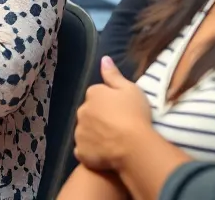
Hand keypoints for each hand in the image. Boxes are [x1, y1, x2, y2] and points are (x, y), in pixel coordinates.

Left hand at [73, 56, 155, 171]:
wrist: (134, 146)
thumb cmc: (135, 115)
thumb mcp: (130, 89)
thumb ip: (114, 74)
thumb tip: (103, 58)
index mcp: (93, 93)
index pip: (97, 95)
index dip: (109, 104)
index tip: (121, 112)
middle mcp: (81, 110)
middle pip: (89, 113)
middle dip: (99, 118)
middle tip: (117, 128)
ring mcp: (79, 132)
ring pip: (85, 131)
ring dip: (94, 135)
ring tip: (112, 143)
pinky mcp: (81, 151)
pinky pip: (84, 150)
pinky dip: (91, 151)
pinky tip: (104, 154)